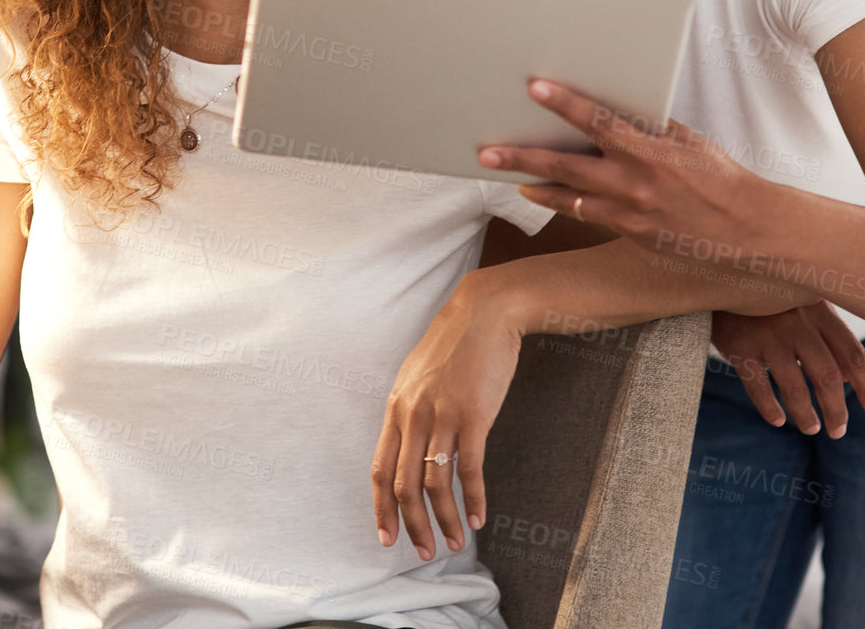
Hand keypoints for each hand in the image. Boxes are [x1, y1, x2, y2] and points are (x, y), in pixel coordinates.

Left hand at [373, 271, 519, 558]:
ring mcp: (442, 414)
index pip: (380, 469)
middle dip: (412, 525)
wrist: (485, 311)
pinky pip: (468, 467)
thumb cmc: (455, 345)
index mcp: (396, 407)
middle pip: (403, 483)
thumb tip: (409, 445)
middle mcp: (413, 413)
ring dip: (443, 519)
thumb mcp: (419, 376)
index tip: (386, 538)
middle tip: (423, 553)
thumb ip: (411, 410)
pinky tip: (477, 518)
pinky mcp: (473, 414)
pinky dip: (472, 497)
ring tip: (454, 543)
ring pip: (434, 482)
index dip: (381, 508)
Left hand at [477, 80, 755, 251]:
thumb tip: (616, 106)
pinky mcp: (630, 232)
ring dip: (532, 181)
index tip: (536, 88)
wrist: (748, 228)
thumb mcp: (687, 141)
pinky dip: (558, 201)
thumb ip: (648, 126)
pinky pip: (585, 214)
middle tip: (487, 151)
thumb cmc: (719, 177)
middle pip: (567, 166)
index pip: (600, 122)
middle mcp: (635, 182)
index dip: (565, 104)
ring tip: (502, 170)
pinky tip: (536, 191)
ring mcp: (630, 211)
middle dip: (523, 157)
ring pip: (568, 195)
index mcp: (651, 151)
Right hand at [709, 304, 864, 436]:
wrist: (721, 276)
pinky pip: (757, 386)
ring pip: (794, 387)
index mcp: (819, 311)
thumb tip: (853, 380)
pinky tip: (777, 420)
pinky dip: (769, 408)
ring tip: (811, 428)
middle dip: (837, 410)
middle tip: (838, 431)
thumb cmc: (771, 298)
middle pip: (827, 376)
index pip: (853, 355)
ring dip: (805, 415)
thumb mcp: (804, 306)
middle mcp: (797, 323)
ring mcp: (767, 335)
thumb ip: (830, 338)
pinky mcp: (739, 345)